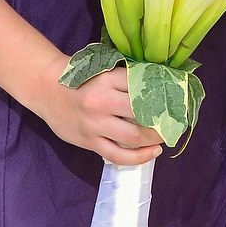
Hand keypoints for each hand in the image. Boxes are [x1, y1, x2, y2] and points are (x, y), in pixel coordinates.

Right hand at [35, 60, 164, 165]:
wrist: (47, 89)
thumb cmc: (81, 77)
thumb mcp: (104, 69)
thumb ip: (127, 76)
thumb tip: (162, 82)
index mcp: (109, 78)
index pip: (144, 86)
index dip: (164, 94)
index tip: (178, 99)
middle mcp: (102, 101)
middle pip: (142, 113)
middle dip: (163, 119)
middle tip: (176, 120)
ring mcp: (95, 124)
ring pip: (133, 136)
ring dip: (155, 138)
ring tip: (166, 136)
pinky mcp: (89, 141)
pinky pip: (118, 155)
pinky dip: (139, 157)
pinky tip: (152, 152)